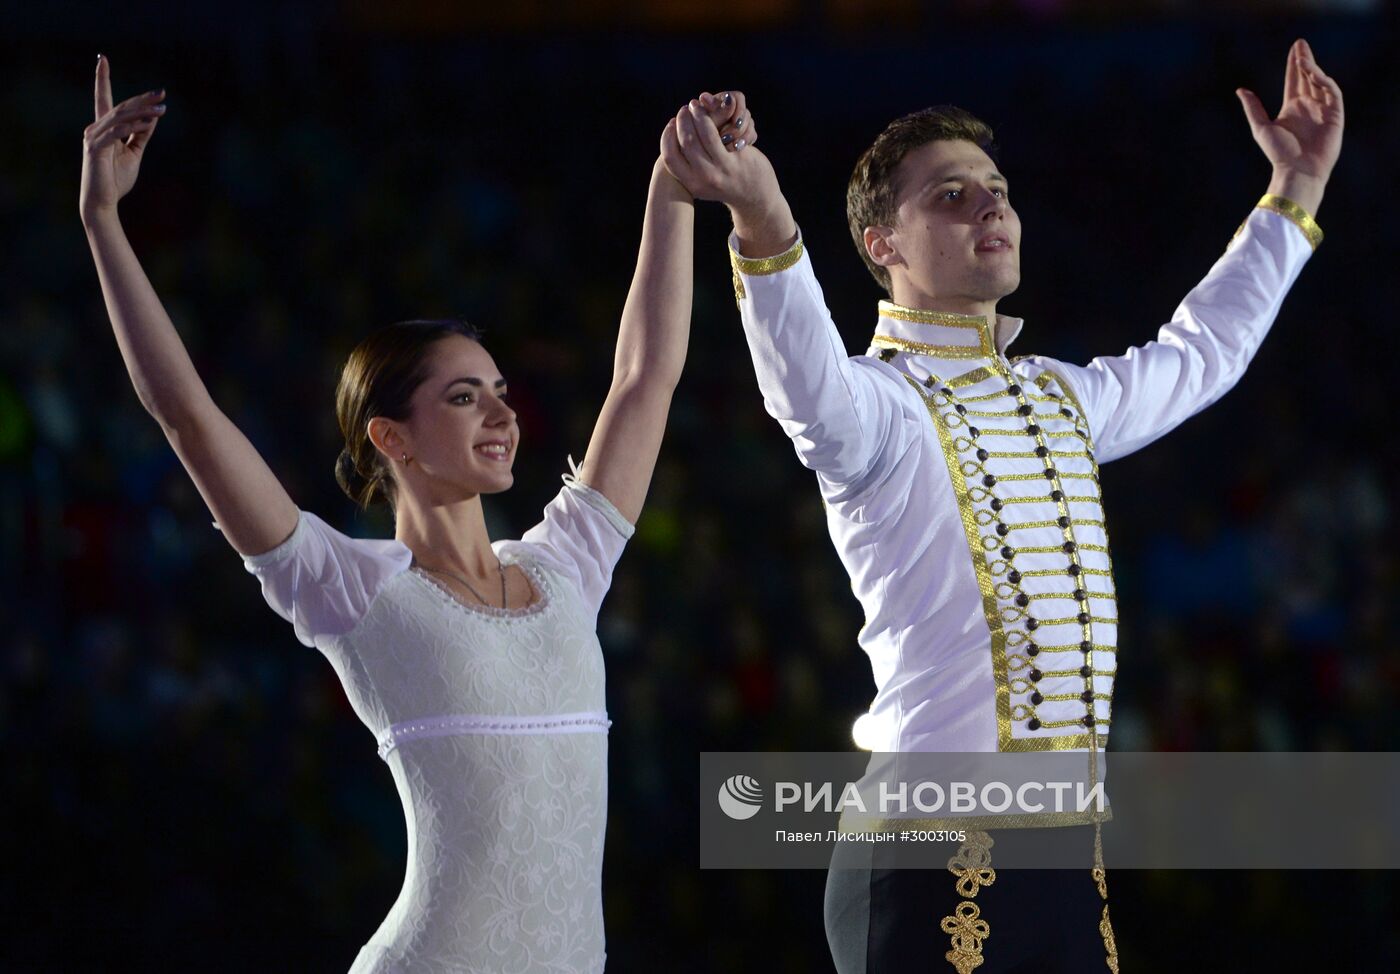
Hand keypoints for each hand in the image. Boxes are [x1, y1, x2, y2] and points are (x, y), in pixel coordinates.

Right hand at [81, 56, 166, 223]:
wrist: (102, 202)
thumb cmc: (116, 179)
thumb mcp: (133, 153)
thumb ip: (140, 135)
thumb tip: (152, 118)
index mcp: (102, 128)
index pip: (102, 98)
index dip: (102, 78)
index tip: (103, 58)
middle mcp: (94, 128)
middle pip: (120, 107)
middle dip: (141, 98)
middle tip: (162, 92)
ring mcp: (93, 137)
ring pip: (120, 117)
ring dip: (143, 111)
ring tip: (162, 107)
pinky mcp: (96, 148)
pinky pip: (117, 132)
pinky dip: (134, 126)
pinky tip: (149, 122)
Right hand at [660, 91, 774, 209]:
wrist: (754, 196)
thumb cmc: (722, 183)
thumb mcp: (701, 183)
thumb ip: (686, 165)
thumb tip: (671, 134)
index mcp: (692, 184)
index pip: (669, 156)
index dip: (667, 136)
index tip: (672, 123)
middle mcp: (706, 177)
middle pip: (687, 140)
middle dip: (684, 119)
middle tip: (685, 109)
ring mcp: (724, 167)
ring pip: (706, 132)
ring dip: (699, 113)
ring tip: (697, 107)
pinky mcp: (740, 156)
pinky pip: (725, 130)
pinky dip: (719, 117)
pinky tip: (715, 113)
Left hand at [1236, 39, 1342, 210]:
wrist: (1297, 170)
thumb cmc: (1279, 153)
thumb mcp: (1261, 127)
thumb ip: (1253, 107)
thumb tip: (1240, 90)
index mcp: (1292, 107)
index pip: (1295, 80)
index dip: (1294, 64)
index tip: (1295, 48)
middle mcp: (1308, 106)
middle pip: (1308, 77)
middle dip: (1305, 60)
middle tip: (1301, 43)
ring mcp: (1323, 110)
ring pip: (1320, 82)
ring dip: (1313, 69)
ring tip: (1303, 58)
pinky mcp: (1335, 115)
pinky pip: (1332, 93)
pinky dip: (1324, 82)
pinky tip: (1314, 74)